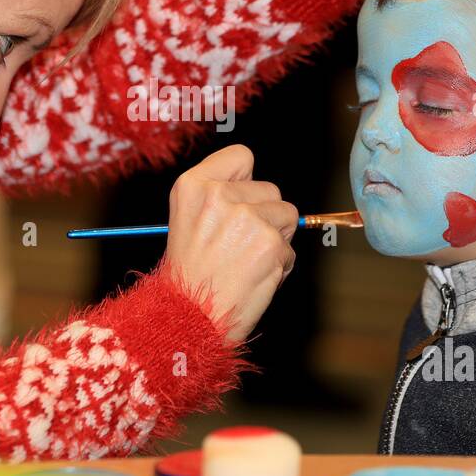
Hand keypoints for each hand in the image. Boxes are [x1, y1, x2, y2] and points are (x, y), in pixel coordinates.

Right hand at [164, 145, 297, 343]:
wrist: (187, 319)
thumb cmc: (188, 274)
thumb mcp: (185, 220)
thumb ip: (218, 196)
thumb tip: (258, 191)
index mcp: (193, 185)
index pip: (241, 157)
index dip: (246, 180)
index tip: (239, 201)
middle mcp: (220, 196)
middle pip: (270, 190)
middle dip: (264, 215)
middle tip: (237, 245)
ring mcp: (248, 219)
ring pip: (287, 217)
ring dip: (275, 240)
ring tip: (245, 262)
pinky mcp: (272, 245)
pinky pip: (289, 250)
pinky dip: (278, 267)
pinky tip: (252, 279)